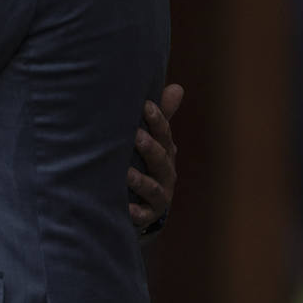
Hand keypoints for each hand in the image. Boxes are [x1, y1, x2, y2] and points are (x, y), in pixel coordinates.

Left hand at [128, 83, 182, 231]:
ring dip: (140, 181)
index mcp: (166, 153)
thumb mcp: (154, 142)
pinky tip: (125, 208)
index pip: (165, 135)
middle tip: (135, 136)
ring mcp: (158, 197)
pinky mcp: (148, 216)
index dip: (158, 120)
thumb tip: (177, 87)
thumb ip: (161, 118)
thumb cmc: (147, 165)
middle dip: (150, 148)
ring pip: (153, 188)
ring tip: (126, 174)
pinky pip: (143, 215)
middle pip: (161, 160)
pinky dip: (135, 212)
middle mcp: (166, 174)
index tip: (145, 105)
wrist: (146, 207)